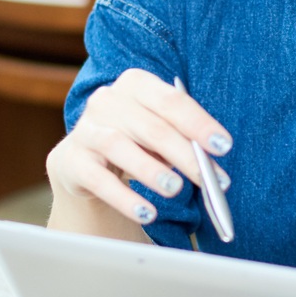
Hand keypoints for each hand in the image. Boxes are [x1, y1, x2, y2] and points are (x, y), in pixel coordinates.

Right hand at [46, 70, 230, 234]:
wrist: (84, 160)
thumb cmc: (135, 141)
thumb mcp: (159, 133)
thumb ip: (183, 142)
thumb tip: (211, 167)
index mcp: (136, 84)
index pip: (172, 101)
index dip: (199, 124)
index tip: (224, 146)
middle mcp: (107, 100)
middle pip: (152, 127)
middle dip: (184, 155)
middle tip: (208, 178)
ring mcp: (86, 129)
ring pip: (119, 146)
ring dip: (151, 170)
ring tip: (176, 190)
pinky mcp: (72, 159)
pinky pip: (98, 179)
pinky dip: (124, 198)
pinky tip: (147, 213)